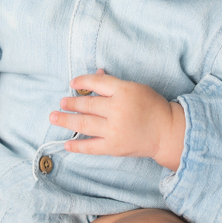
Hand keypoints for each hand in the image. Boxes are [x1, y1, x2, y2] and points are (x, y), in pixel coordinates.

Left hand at [49, 70, 186, 170]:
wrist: (166, 131)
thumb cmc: (152, 106)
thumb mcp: (135, 88)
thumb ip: (113, 83)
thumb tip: (95, 75)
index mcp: (124, 91)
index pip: (96, 83)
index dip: (82, 82)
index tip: (72, 83)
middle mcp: (117, 110)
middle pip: (87, 105)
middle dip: (71, 103)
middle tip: (62, 102)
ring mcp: (114, 130)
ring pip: (84, 124)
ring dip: (67, 120)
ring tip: (54, 117)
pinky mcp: (114, 147)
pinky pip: (91, 147)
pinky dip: (77, 146)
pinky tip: (66, 144)